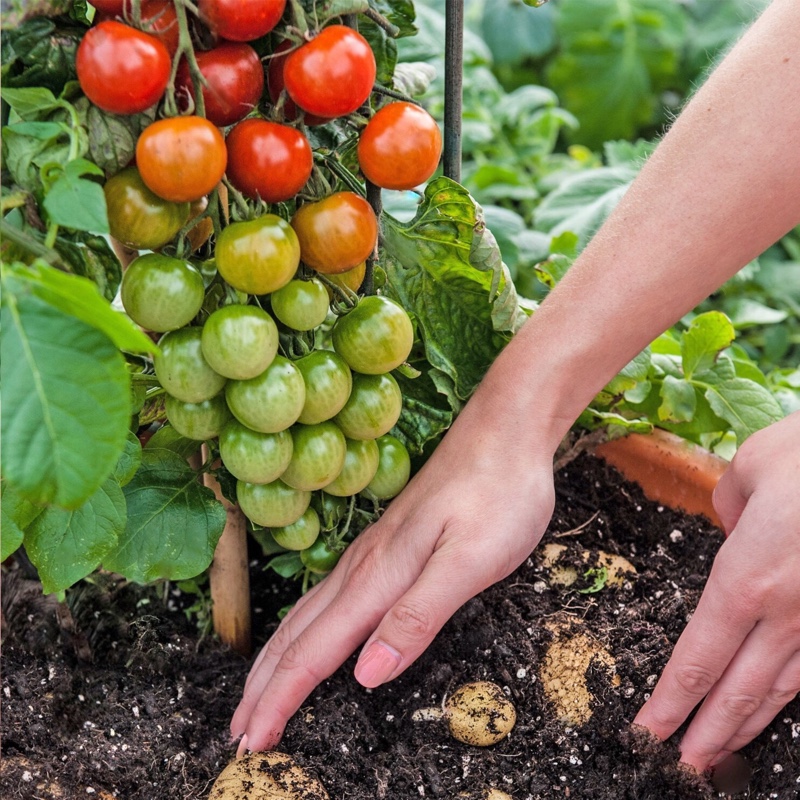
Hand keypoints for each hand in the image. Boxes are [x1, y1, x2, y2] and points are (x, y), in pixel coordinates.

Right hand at [230, 394, 557, 752]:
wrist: (505, 432)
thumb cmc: (497, 493)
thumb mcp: (469, 561)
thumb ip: (417, 616)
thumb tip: (365, 673)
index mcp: (379, 577)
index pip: (315, 652)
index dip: (280, 700)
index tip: (252, 743)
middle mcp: (364, 565)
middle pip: (298, 635)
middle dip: (263, 686)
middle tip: (239, 733)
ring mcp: (372, 552)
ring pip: (308, 614)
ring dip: (277, 659)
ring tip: (257, 692)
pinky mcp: (387, 544)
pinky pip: (329, 595)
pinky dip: (305, 628)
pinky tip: (310, 632)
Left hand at [633, 410, 799, 770]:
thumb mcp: (749, 470)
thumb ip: (728, 507)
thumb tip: (732, 525)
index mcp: (746, 579)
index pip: (698, 656)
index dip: (672, 700)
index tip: (649, 732)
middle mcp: (785, 612)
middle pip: (737, 688)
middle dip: (705, 732)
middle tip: (679, 768)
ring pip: (781, 688)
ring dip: (746, 724)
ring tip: (719, 752)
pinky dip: (790, 696)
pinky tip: (776, 709)